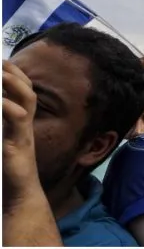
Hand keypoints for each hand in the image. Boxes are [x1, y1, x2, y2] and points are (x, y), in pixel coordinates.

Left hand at [2, 61, 42, 204]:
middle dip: (14, 72)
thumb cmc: (7, 171)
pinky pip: (18, 118)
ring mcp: (23, 132)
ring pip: (28, 99)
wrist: (18, 195)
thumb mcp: (0, 143)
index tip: (1, 61)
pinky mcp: (19, 143)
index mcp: (19, 123)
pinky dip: (6, 106)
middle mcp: (24, 124)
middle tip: (1, 60)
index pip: (22, 91)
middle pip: (27, 89)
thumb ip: (0, 125)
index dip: (13, 74)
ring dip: (14, 83)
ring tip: (1, 73)